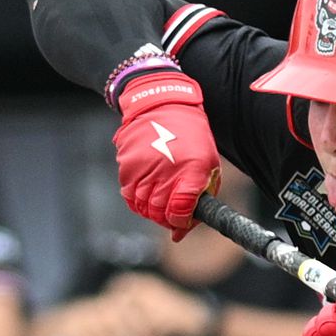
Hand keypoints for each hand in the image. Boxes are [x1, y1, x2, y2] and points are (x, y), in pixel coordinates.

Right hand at [113, 71, 220, 241]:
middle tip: (170, 212)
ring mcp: (143, 168)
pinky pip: (128, 195)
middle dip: (166, 219)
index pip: (180, 212)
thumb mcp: (208, 164)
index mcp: (192, 171)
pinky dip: (136, 199)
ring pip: (142, 207)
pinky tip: (146, 190)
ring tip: (159, 199)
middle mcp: (166, 171)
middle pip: (159, 213)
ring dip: (151, 210)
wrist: (162, 105)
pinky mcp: (127, 165)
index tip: (181, 221)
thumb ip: (201, 197)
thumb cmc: (191, 137)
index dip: (180, 222)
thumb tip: (181, 231)